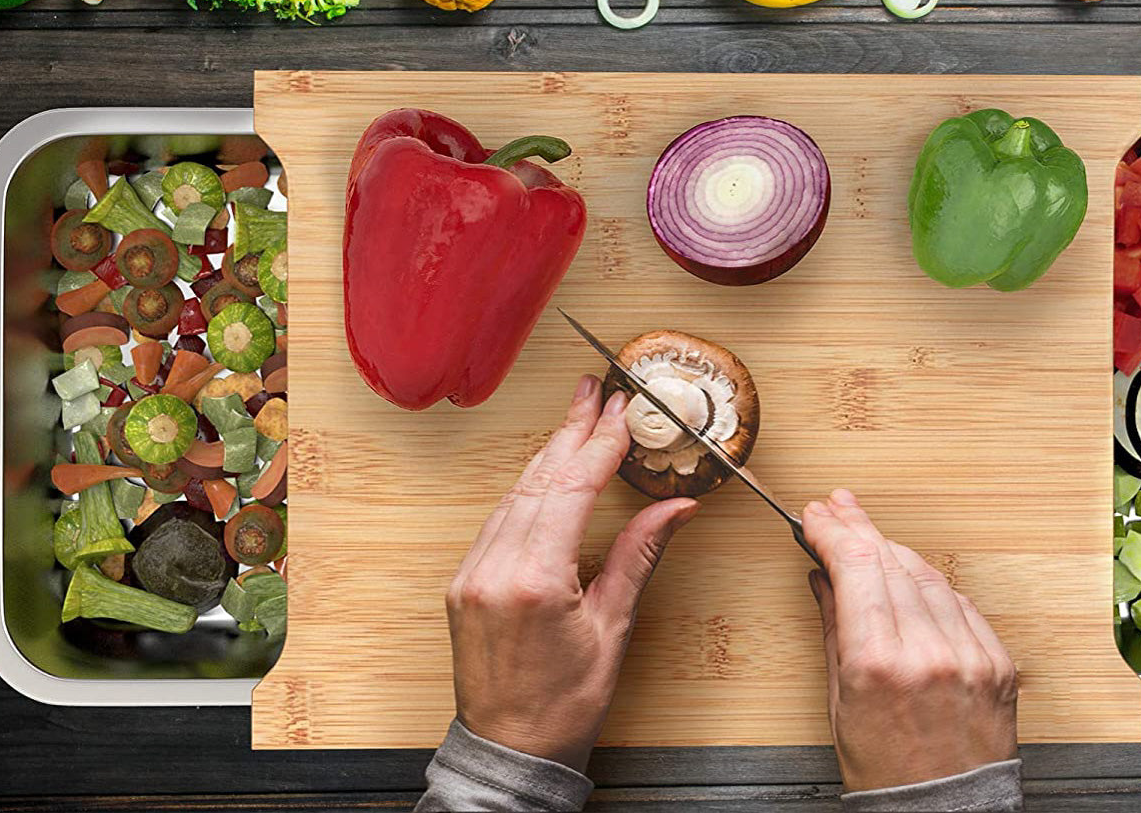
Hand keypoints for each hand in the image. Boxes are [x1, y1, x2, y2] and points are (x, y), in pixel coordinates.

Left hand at [446, 376, 698, 771]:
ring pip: (515, 494)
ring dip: (549, 454)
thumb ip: (639, 556)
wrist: (510, 750)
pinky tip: (545, 471)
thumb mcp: (613, 628)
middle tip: (595, 391)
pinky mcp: (464, 582)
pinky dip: (526, 489)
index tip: (621, 411)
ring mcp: (473, 574)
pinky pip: (497, 519)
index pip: (572, 489)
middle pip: (539, 479)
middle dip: (571, 431)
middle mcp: (494, 569)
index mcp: (535, 580)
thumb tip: (676, 508)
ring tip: (577, 420)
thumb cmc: (564, 704)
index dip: (600, 443)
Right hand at [803, 489, 1017, 792]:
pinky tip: (911, 574)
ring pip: (927, 573)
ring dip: (894, 549)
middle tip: (837, 507)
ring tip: (870, 537)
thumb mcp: (840, 702)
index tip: (816, 516)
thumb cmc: (886, 772)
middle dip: (858, 527)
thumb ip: (835, 629)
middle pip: (889, 560)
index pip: (855, 566)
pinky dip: (932, 583)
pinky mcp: (998, 663)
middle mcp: (929, 653)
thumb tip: (825, 579)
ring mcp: (969, 655)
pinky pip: (961, 603)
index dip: (832, 531)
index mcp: (879, 664)